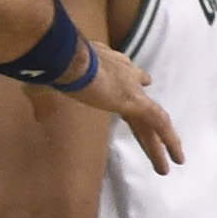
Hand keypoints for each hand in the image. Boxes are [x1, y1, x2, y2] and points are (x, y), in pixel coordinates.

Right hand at [16, 42, 180, 173]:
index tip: (141, 86)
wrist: (63, 57)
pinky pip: (159, 124)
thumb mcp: (42, 84)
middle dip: (147, 118)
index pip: (123, 75)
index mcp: (102, 62)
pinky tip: (176, 157)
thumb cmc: (50, 65)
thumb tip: (40, 116)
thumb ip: (44, 100)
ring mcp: (131, 87)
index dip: (132, 83)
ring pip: (153, 117)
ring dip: (162, 139)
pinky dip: (169, 140)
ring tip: (173, 160)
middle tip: (155, 135)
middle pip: (140, 100)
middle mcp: (122, 71)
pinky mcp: (135, 101)